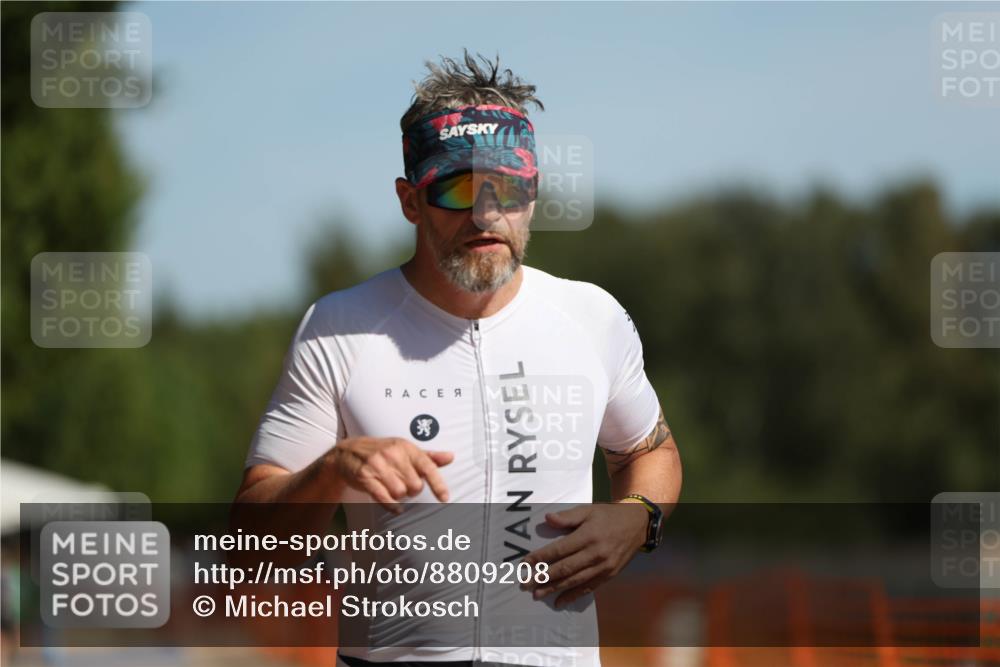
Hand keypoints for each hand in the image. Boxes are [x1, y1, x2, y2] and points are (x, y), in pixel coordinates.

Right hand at [327, 437, 452, 512]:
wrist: (347, 452)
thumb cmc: (382, 451)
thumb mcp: (405, 449)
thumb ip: (428, 456)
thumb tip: (451, 457)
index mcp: (406, 447)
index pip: (428, 466)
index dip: (438, 484)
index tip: (445, 498)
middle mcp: (393, 454)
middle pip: (415, 485)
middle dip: (413, 491)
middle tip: (405, 486)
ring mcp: (378, 465)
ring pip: (400, 493)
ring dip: (400, 496)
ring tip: (394, 489)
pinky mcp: (365, 477)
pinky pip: (384, 497)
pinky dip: (392, 506)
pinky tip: (395, 508)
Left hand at [522, 503, 646, 607]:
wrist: (638, 525)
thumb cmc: (609, 516)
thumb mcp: (589, 510)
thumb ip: (568, 517)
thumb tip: (547, 519)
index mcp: (588, 536)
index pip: (559, 549)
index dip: (541, 557)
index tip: (525, 563)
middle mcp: (595, 554)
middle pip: (565, 568)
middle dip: (543, 577)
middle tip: (525, 584)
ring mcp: (603, 567)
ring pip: (574, 581)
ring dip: (554, 589)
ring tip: (537, 594)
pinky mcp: (609, 575)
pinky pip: (588, 588)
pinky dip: (573, 596)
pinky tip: (560, 601)